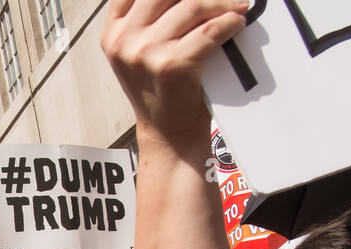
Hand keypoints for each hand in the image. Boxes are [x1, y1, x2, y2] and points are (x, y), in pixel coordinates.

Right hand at [100, 0, 247, 140]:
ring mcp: (145, 52)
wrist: (167, 133)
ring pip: (192, 5)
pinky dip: (229, 22)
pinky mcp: (171, 65)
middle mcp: (124, 40)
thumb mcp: (137, 50)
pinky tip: (236, 22)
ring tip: (237, 6)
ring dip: (222, 2)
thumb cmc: (160, 90)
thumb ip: (147, 19)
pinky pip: (209, 30)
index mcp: (113, 32)